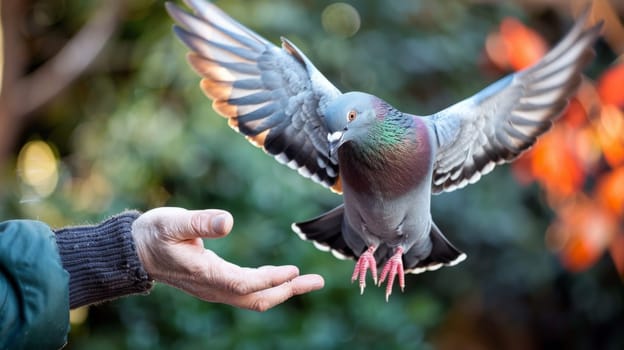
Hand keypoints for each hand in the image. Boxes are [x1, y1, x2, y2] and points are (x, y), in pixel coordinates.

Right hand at [131, 207, 323, 310]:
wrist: (136, 251)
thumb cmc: (153, 234)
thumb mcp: (172, 222)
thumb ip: (200, 222)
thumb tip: (229, 220)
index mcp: (204, 274)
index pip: (243, 284)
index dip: (270, 279)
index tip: (293, 271)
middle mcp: (212, 287)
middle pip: (255, 298)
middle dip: (287, 291)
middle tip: (316, 281)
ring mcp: (214, 289)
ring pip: (254, 298)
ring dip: (282, 290)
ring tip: (308, 280)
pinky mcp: (215, 284)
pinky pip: (247, 291)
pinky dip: (269, 286)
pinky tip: (282, 276)